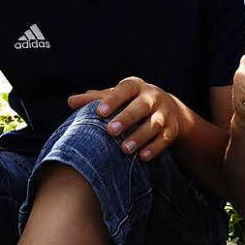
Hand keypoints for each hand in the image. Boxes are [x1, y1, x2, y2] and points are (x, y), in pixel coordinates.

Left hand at [68, 77, 189, 161]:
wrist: (169, 108)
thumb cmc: (132, 102)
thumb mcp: (117, 97)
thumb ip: (95, 99)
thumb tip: (71, 102)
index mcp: (136, 87)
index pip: (125, 90)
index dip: (113, 100)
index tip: (99, 112)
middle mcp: (153, 97)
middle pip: (142, 106)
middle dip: (127, 118)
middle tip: (111, 131)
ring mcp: (164, 113)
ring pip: (155, 124)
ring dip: (140, 136)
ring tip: (125, 149)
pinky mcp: (172, 128)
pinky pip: (165, 138)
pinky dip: (155, 147)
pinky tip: (143, 157)